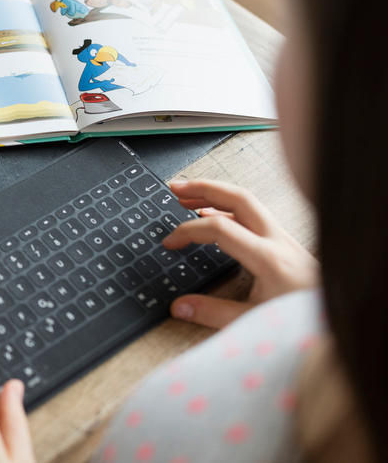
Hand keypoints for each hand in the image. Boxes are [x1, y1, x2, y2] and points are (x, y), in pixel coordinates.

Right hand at [163, 179, 317, 328]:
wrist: (337, 317)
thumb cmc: (303, 319)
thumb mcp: (254, 321)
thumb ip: (214, 314)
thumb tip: (180, 306)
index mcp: (267, 258)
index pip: (219, 229)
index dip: (189, 231)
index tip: (171, 242)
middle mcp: (276, 240)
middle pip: (238, 198)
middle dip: (204, 188)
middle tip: (175, 188)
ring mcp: (283, 238)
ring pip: (247, 202)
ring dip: (216, 194)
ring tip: (188, 195)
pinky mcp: (284, 242)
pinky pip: (253, 215)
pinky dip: (228, 209)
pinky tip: (212, 214)